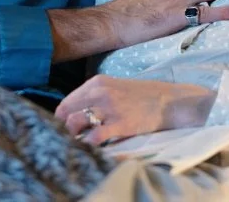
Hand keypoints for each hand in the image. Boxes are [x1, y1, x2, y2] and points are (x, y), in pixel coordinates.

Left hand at [54, 75, 216, 145]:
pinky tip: (91, 146)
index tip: (62, 128)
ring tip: (78, 142)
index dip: (61, 118)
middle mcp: (99, 93)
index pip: (66, 102)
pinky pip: (95, 136)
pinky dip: (89, 142)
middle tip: (68, 137)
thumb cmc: (139, 95)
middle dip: (64, 127)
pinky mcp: (121, 123)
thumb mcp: (113, 87)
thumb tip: (74, 113)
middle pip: (67, 113)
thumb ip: (94, 96)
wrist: (168, 100)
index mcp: (96, 83)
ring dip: (73, 135)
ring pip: (76, 123)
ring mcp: (109, 108)